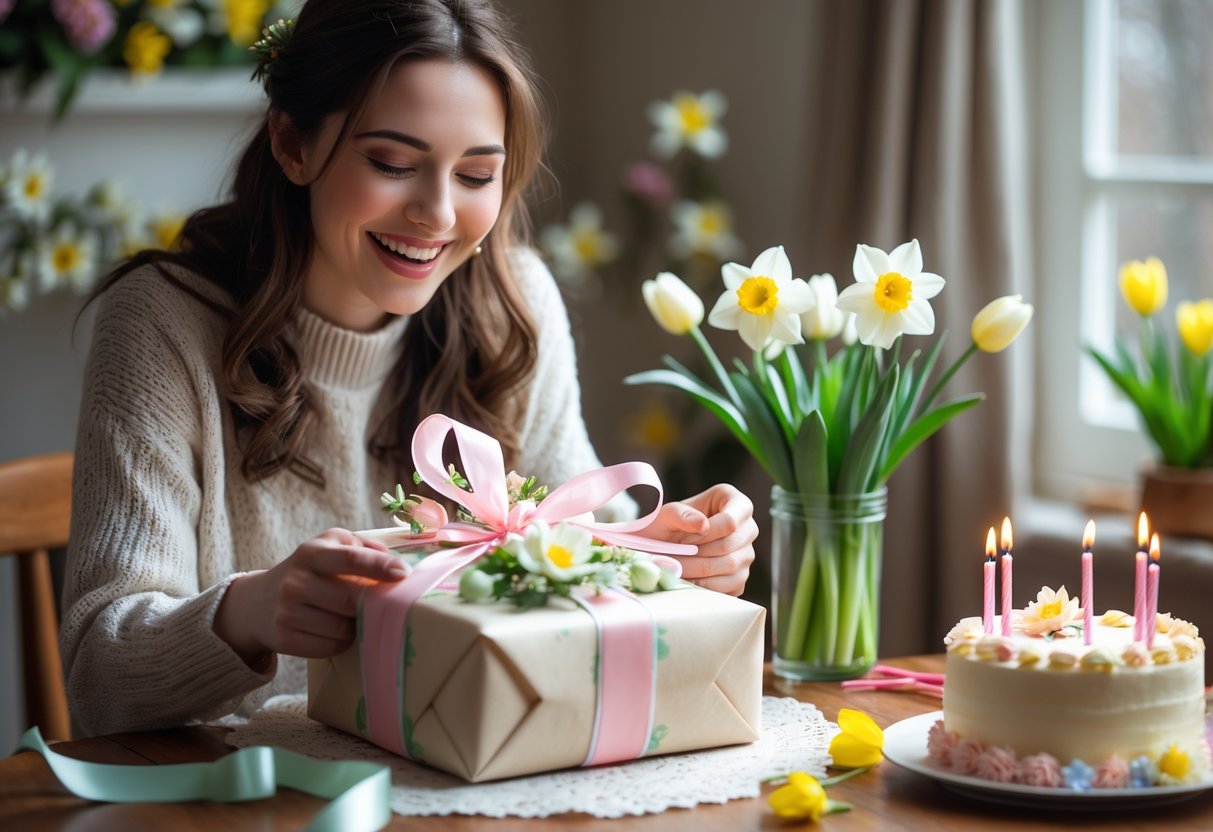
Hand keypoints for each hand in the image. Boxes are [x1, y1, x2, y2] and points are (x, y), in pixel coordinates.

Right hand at [214, 528, 406, 663]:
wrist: (257, 602)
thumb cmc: (308, 571)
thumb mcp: (329, 546)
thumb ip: (363, 548)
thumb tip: (394, 564)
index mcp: (310, 553)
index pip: (350, 558)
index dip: (380, 567)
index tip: (404, 574)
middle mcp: (295, 581)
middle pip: (351, 600)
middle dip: (370, 604)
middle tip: (376, 603)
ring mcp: (286, 612)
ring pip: (344, 628)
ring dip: (355, 625)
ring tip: (346, 615)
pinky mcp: (284, 639)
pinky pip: (331, 647)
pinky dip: (341, 641)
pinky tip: (331, 629)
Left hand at [642, 483, 756, 595]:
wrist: (663, 548)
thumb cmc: (667, 526)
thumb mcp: (667, 515)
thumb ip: (681, 514)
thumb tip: (703, 525)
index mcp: (735, 502)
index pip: (730, 521)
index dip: (706, 533)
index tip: (684, 539)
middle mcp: (748, 527)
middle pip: (730, 545)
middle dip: (698, 553)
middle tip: (675, 556)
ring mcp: (747, 554)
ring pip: (731, 566)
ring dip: (699, 570)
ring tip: (678, 567)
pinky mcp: (741, 577)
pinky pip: (730, 585)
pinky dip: (706, 585)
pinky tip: (689, 579)